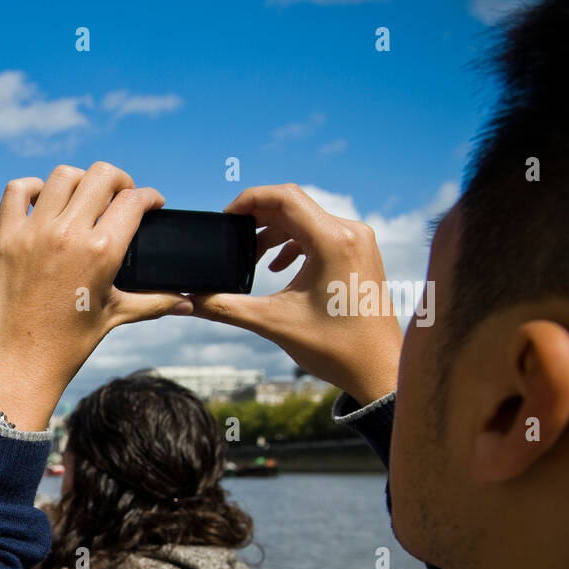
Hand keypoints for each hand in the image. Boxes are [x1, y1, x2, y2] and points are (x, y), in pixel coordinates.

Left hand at [0, 162, 190, 430]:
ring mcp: (33, 232)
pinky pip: (17, 190)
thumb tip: (186, 301)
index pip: (134, 200)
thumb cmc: (68, 344)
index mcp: (102, 252)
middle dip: (119, 181)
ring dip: (79, 182)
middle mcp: (68, 234)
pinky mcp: (4, 237)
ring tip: (82, 199)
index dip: (150, 197)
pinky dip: (32, 188)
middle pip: (102, 175)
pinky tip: (43, 202)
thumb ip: (153, 302)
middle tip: (119, 197)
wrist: (18, 364)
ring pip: (62, 175)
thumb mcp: (114, 316)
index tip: (151, 203)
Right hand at [190, 184, 402, 406]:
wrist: (378, 369)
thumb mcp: (274, 323)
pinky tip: (278, 268)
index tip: (225, 217)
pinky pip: (320, 233)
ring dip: (274, 233)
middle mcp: (350, 233)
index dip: (249, 200)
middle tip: (231, 238)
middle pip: (294, 205)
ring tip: (251, 258)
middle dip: (257, 219)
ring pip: (306, 219)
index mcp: (333, 242)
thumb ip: (227, 307)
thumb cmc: (336, 348)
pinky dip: (294, 243)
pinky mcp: (360, 254)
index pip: (285, 197)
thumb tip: (191, 300)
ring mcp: (358, 242)